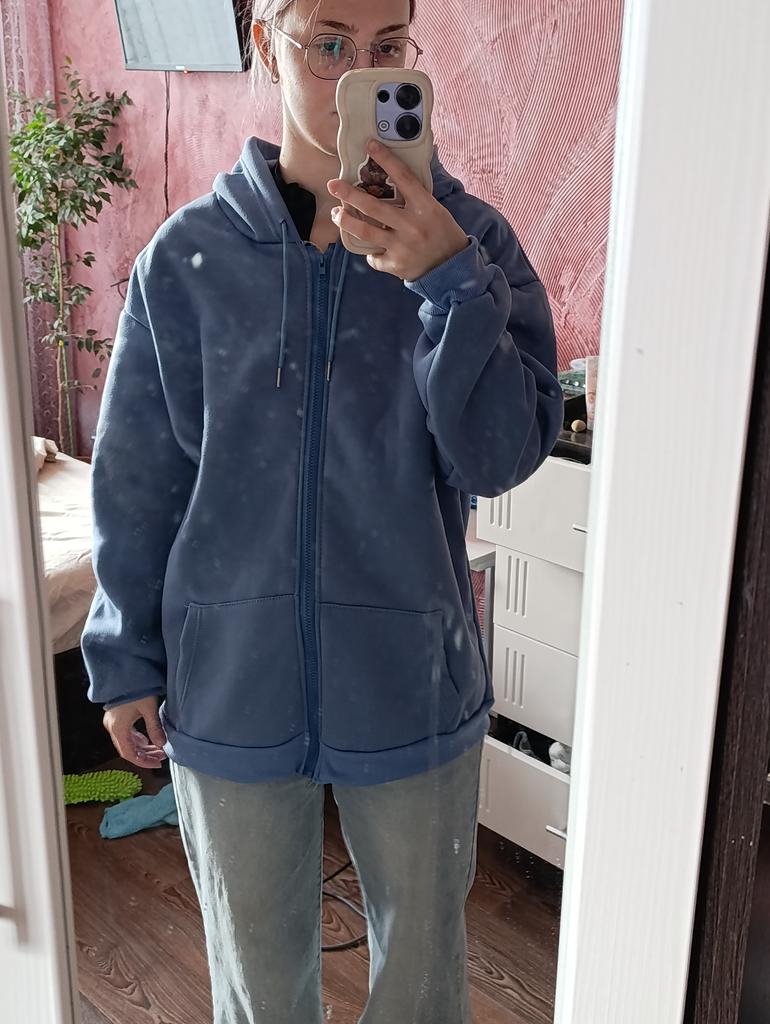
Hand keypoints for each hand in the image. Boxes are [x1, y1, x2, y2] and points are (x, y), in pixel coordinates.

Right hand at [103, 695, 167, 768]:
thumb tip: (162, 745)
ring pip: (127, 742)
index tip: (157, 763)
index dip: (143, 761)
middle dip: (145, 755)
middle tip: (161, 757)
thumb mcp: (149, 708)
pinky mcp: (117, 717)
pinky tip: (147, 740)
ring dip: (142, 748)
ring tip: (158, 749)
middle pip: (128, 749)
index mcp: (118, 728)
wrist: (125, 672)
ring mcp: (113, 722)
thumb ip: (155, 727)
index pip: (129, 753)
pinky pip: (126, 734)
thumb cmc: (137, 688)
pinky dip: (137, 739)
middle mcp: (112, 727)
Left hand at [327, 138, 469, 280]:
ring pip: (365, 231)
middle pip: (373, 207)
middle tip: (333, 185)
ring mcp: (402, 246)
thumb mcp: (436, 210)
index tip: (370, 145)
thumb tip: (395, 174)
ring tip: (336, 213)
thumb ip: (416, 197)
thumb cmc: (443, 234)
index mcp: (425, 207)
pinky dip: (370, 252)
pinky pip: (374, 256)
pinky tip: (369, 248)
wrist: (452, 269)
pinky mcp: (396, 264)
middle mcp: (412, 225)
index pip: (403, 177)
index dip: (386, 159)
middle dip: (349, 194)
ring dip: (346, 221)